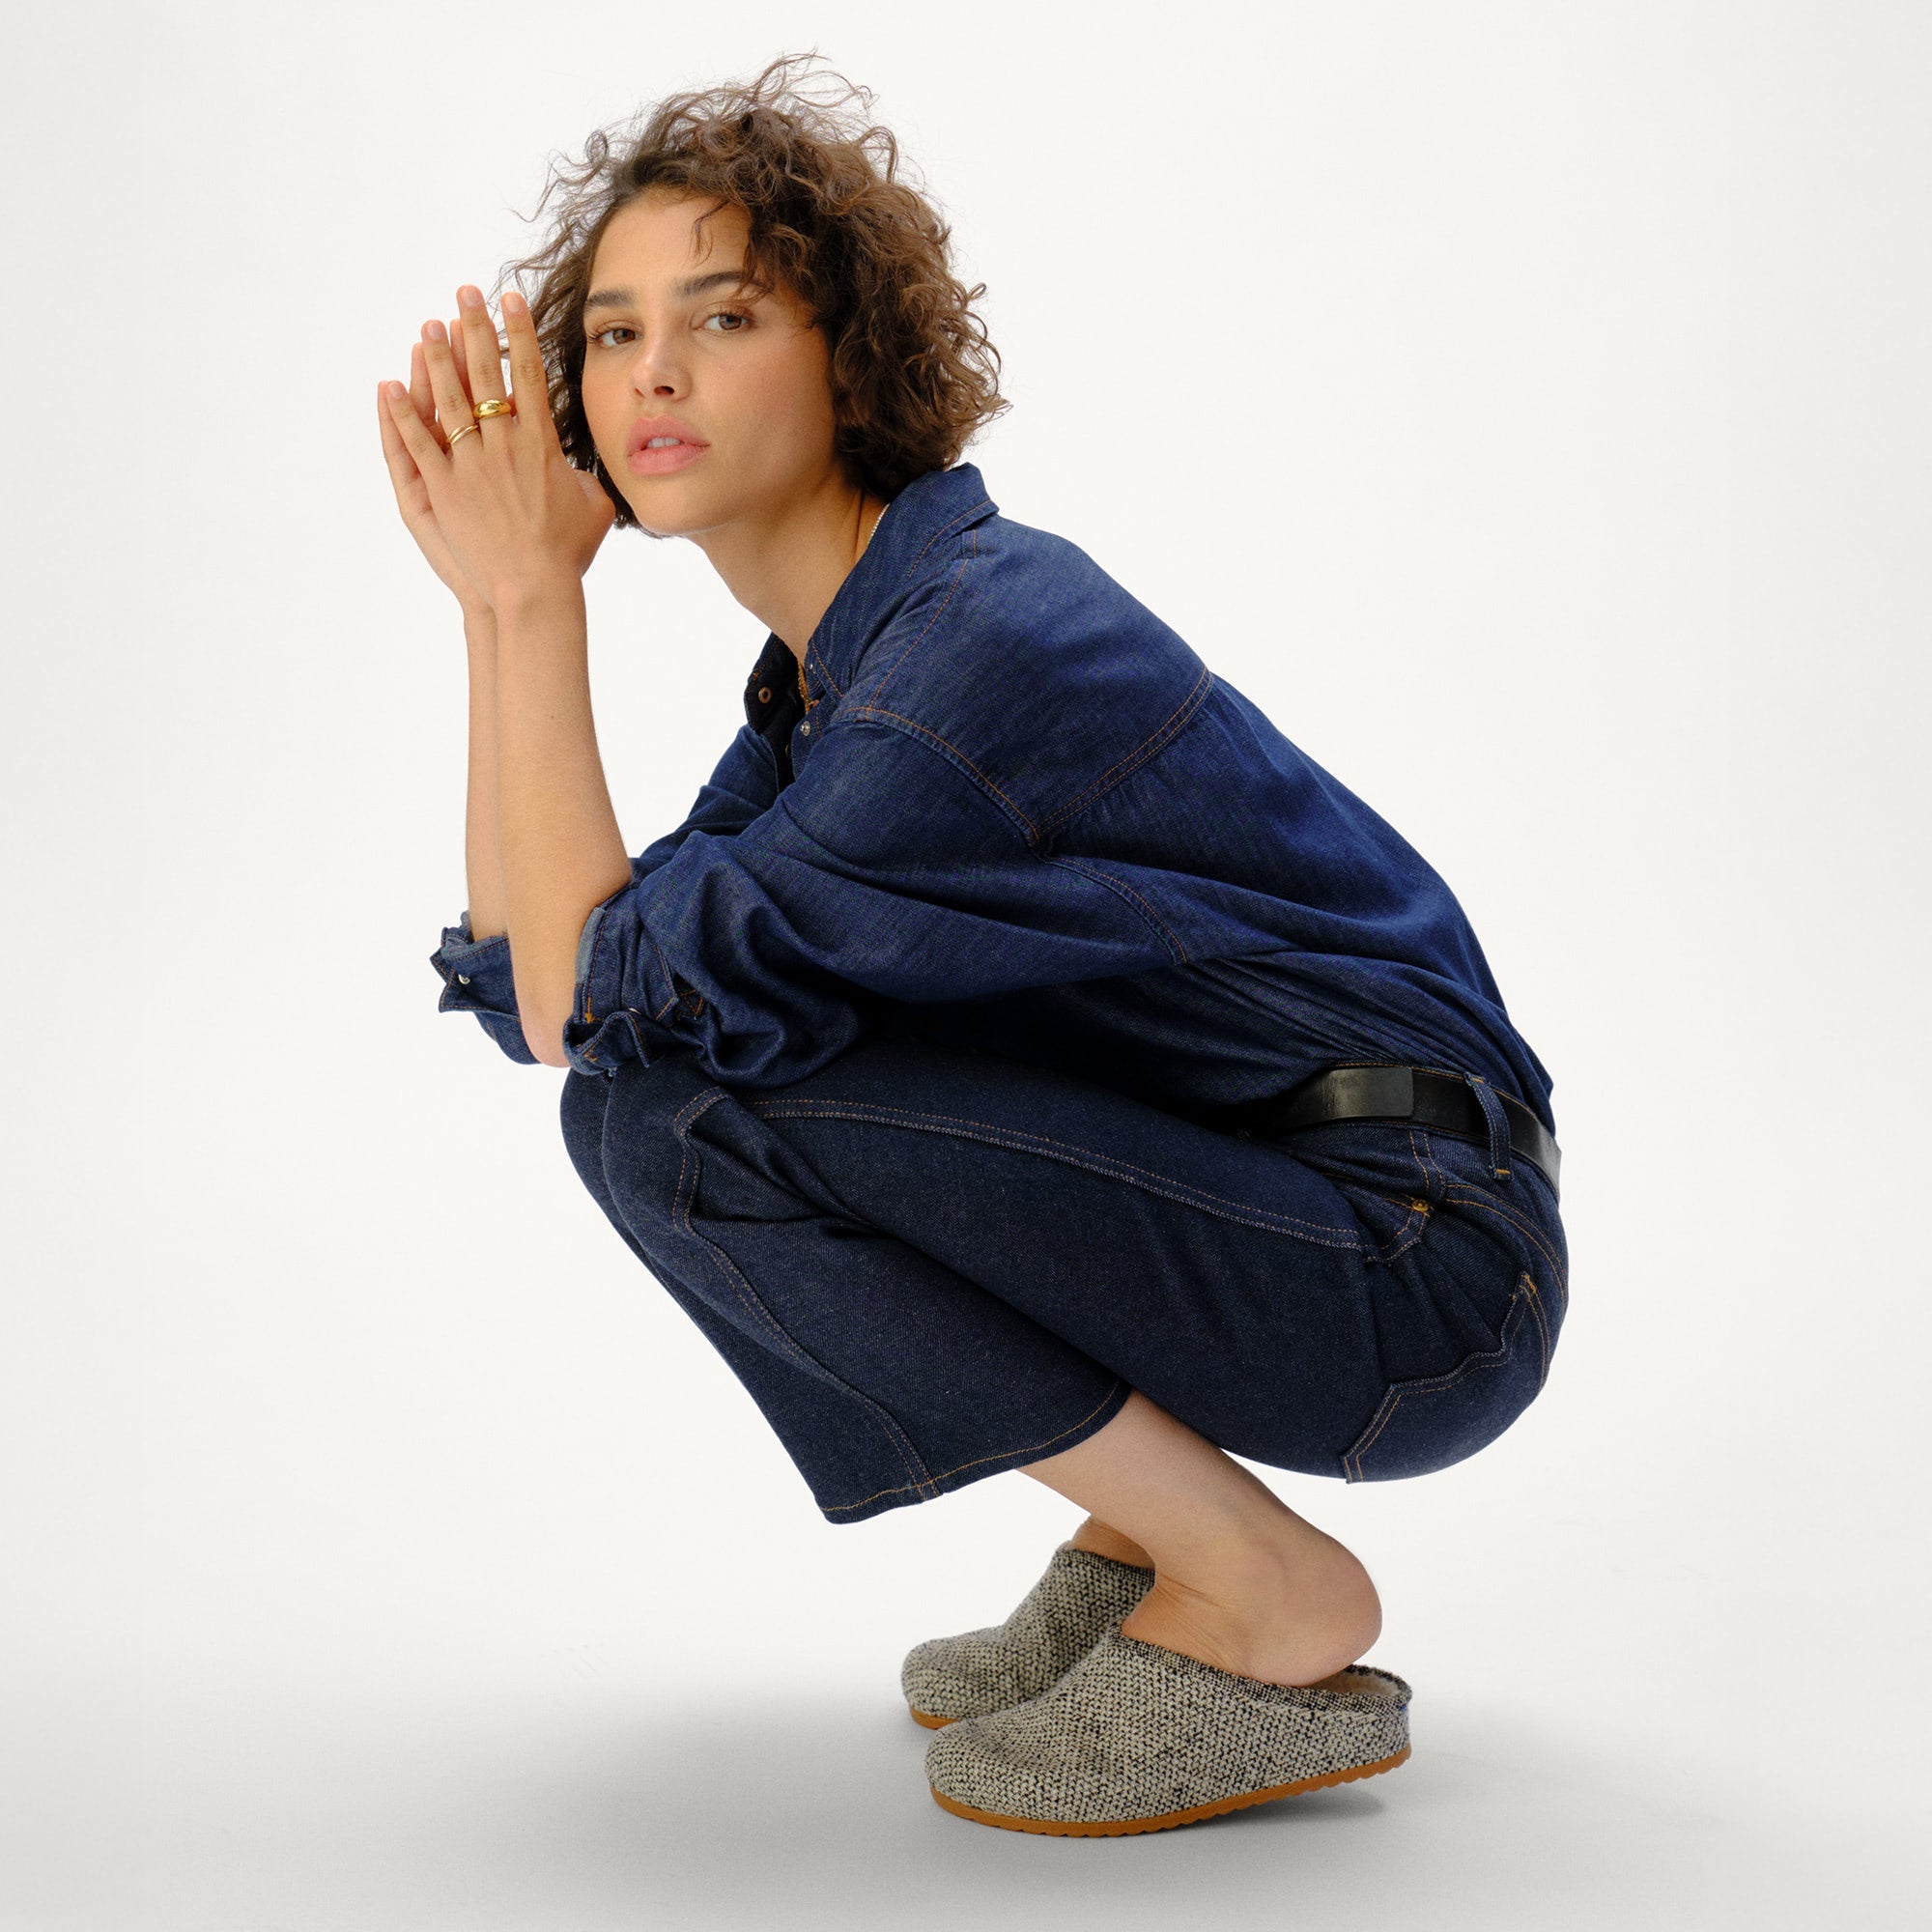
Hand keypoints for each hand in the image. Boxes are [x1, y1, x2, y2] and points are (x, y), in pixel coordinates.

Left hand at [378, 284, 614, 614]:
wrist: (535, 588)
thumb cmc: (569, 553)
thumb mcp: (594, 509)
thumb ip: (584, 477)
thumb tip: (581, 466)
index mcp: (541, 446)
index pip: (528, 375)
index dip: (520, 334)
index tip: (511, 300)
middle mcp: (503, 446)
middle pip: (486, 375)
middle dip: (475, 328)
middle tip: (465, 292)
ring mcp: (470, 466)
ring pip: (449, 400)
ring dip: (437, 360)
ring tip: (428, 327)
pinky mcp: (443, 490)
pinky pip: (418, 443)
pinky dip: (402, 413)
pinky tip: (390, 385)